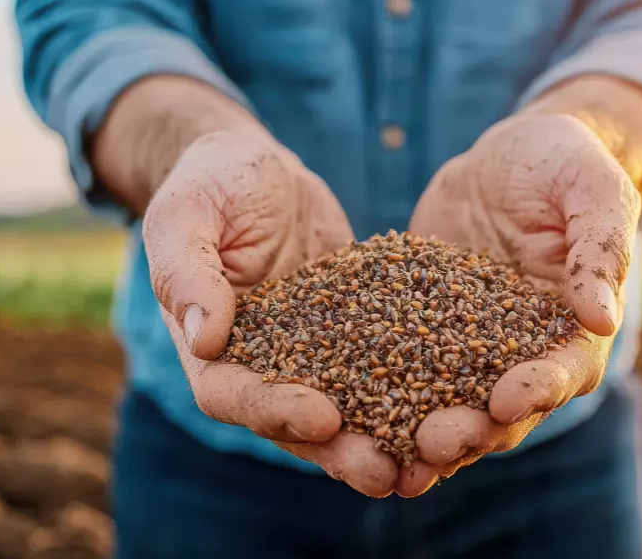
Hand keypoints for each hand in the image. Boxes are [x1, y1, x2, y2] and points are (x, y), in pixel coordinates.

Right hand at [143, 130, 397, 496]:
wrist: (257, 169)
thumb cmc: (210, 182)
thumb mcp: (185, 214)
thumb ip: (186, 271)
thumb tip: (204, 337)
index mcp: (210, 346)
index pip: (233, 394)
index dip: (274, 411)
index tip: (322, 417)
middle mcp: (261, 362)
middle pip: (294, 422)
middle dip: (338, 450)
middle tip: (384, 472)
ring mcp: (309, 352)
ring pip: (345, 408)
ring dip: (381, 438)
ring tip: (427, 459)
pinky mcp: (353, 330)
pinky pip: (382, 364)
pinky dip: (413, 388)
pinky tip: (455, 401)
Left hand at [397, 112, 641, 495]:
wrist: (509, 156)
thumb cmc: (564, 164)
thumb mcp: (591, 189)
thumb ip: (600, 247)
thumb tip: (602, 319)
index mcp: (574, 326)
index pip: (565, 369)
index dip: (539, 388)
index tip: (507, 400)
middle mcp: (523, 350)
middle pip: (503, 408)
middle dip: (471, 431)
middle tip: (434, 444)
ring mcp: (470, 344)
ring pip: (448, 402)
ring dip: (420, 433)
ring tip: (385, 462)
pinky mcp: (423, 328)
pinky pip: (399, 365)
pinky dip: (375, 394)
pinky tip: (342, 415)